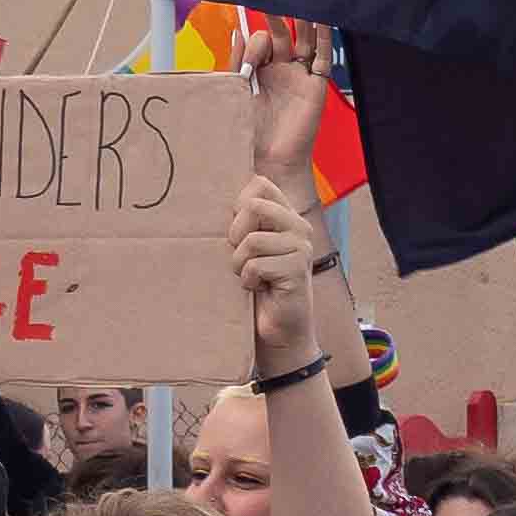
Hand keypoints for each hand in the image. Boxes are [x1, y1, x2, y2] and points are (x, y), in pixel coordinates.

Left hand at [229, 176, 316, 354]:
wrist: (278, 331)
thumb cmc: (257, 288)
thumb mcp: (246, 249)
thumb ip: (242, 221)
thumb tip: (215, 195)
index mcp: (285, 216)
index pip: (259, 184)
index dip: (238, 206)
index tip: (238, 234)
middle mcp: (297, 226)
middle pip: (253, 205)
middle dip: (236, 235)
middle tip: (242, 258)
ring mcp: (300, 247)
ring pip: (251, 239)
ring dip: (240, 264)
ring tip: (251, 277)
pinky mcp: (296, 269)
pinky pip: (255, 265)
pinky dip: (248, 281)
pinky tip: (259, 289)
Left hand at [239, 14, 332, 189]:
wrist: (269, 162)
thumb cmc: (250, 133)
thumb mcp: (236, 92)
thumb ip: (237, 63)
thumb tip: (237, 30)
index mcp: (260, 72)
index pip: (260, 40)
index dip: (254, 41)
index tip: (248, 61)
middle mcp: (281, 70)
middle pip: (282, 34)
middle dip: (276, 17)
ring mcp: (300, 76)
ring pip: (303, 40)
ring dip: (302, 19)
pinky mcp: (316, 85)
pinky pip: (322, 57)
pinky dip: (324, 37)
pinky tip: (323, 18)